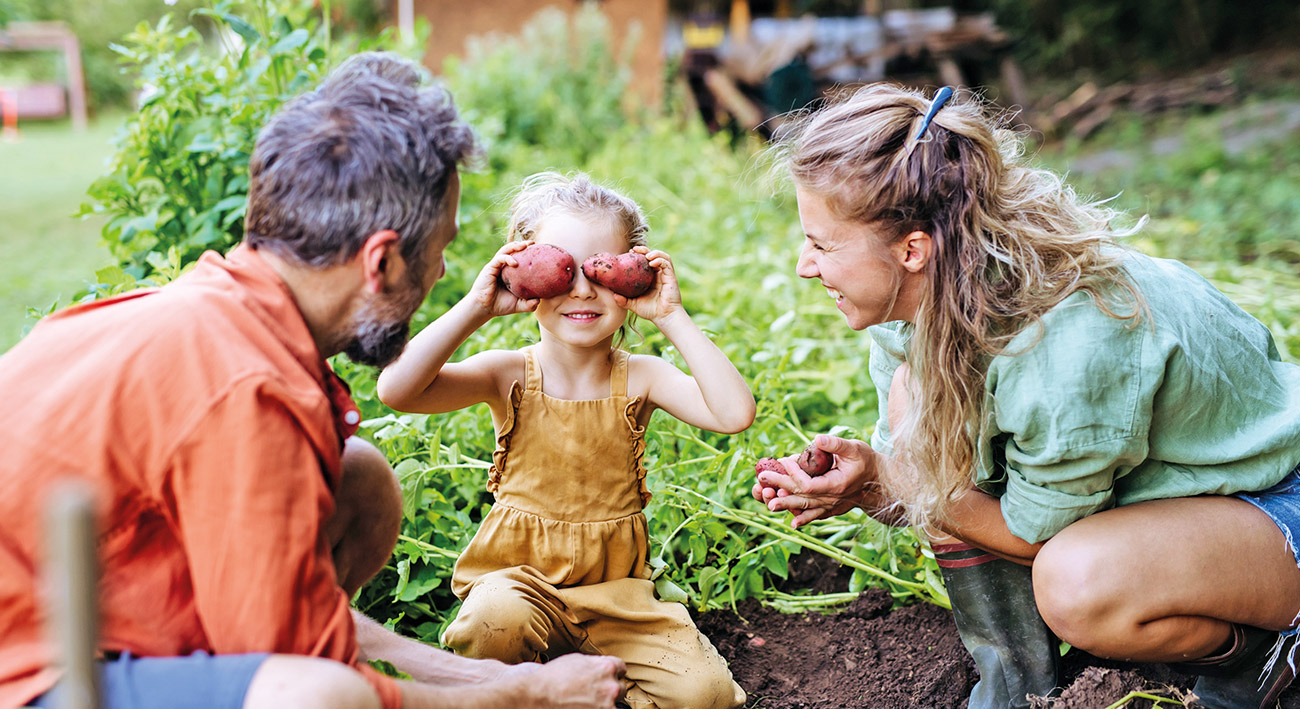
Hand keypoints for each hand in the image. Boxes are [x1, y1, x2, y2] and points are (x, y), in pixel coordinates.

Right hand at [470, 241, 541, 317]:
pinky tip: (515, 263)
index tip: (540, 250)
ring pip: (505, 250)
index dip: (528, 252)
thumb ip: (530, 304)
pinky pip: (499, 259)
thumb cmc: (500, 305)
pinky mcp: (490, 268)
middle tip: (533, 243)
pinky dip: (507, 258)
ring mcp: (496, 266)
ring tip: (525, 245)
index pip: (519, 257)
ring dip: (515, 246)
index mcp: (510, 272)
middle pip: (513, 250)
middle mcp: (503, 267)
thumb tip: (540, 300)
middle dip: (522, 244)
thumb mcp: (519, 305)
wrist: (484, 308)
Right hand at [500, 653, 625, 707]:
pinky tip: (585, 707)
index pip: (621, 669)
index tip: (607, 678)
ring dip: (606, 703)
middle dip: (609, 690)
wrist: (537, 694)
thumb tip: (602, 667)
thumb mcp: (577, 660)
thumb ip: (595, 664)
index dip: (613, 673)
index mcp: (607, 667)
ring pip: (616, 705)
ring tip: (587, 703)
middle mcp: (611, 686)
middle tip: (593, 693)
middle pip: (621, 688)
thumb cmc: (552, 677)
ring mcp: (607, 705)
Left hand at [614, 247, 680, 322]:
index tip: (628, 253)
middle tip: (634, 250)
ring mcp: (665, 275)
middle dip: (644, 250)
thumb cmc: (651, 311)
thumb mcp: (633, 304)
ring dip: (654, 252)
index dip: (637, 255)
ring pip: (662, 256)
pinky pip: (667, 263)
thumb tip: (613, 295)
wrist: (664, 317)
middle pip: (652, 256)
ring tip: (645, 254)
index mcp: (650, 278)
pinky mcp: (671, 277)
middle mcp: (658, 274)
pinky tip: (652, 262)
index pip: (644, 262)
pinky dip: (660, 260)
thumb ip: (623, 300)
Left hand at [753, 434, 890, 528]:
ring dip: (786, 505)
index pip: (808, 484)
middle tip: (761, 478)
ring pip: (805, 508)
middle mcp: (832, 499)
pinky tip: (793, 523)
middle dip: (780, 486)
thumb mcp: (854, 448)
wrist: (881, 481)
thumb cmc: (866, 461)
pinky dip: (804, 518)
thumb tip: (817, 439)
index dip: (793, 473)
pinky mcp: (832, 508)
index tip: (784, 459)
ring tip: (768, 503)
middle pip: (801, 496)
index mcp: (836, 485)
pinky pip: (815, 515)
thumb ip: (835, 444)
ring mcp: (832, 506)